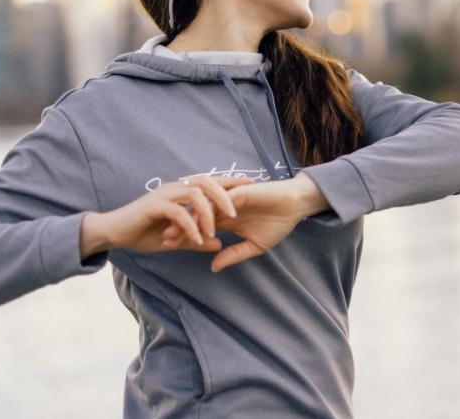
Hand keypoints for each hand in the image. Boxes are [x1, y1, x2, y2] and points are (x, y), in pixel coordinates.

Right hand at [79, 175, 253, 258]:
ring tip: (216, 230)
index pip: (210, 182)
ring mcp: (164, 195)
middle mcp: (175, 188)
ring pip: (195, 194)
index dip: (231, 181)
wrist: (114, 232)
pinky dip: (190, 226)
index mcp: (182, 191)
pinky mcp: (154, 206)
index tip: (252, 184)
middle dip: (224, 194)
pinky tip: (198, 238)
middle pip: (206, 181)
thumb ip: (196, 239)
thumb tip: (218, 245)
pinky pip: (178, 212)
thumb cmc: (144, 233)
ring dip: (208, 212)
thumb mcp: (176, 239)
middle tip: (237, 212)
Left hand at [160, 173, 329, 271]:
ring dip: (189, 221)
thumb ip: (233, 255)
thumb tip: (213, 267)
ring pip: (203, 209)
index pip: (200, 226)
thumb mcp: (254, 246)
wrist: (294, 204)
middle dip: (179, 228)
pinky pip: (220, 202)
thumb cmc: (277, 223)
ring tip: (176, 232)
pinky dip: (210, 213)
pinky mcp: (239, 193)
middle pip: (196, 216)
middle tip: (164, 240)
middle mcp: (223, 207)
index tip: (169, 246)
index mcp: (225, 218)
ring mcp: (229, 199)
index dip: (185, 235)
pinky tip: (201, 225)